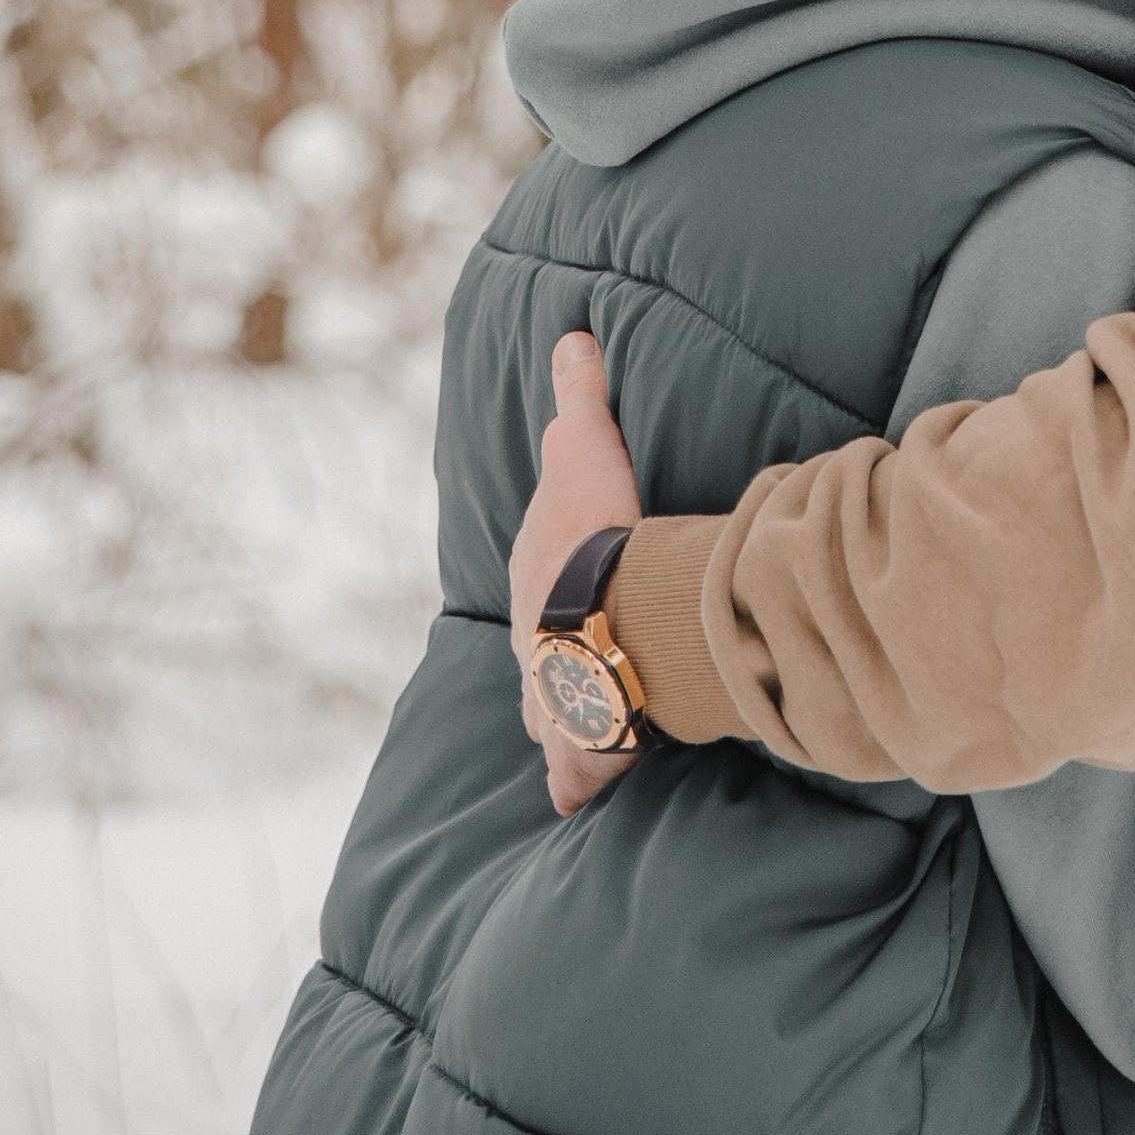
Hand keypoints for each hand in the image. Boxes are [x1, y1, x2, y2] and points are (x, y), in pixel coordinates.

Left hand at [510, 331, 644, 817]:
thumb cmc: (594, 535)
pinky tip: (580, 799)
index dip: (560, 576)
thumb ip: (578, 396)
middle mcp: (528, 645)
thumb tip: (570, 335)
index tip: (579, 580)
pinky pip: (576, 774)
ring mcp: (551, 698)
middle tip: (591, 648)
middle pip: (539, 647)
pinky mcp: (581, 748)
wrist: (607, 618)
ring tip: (596, 716)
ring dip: (568, 712)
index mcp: (532, 581)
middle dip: (559, 650)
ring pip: (550, 710)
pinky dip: (579, 784)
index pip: (540, 576)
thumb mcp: (584, 449)